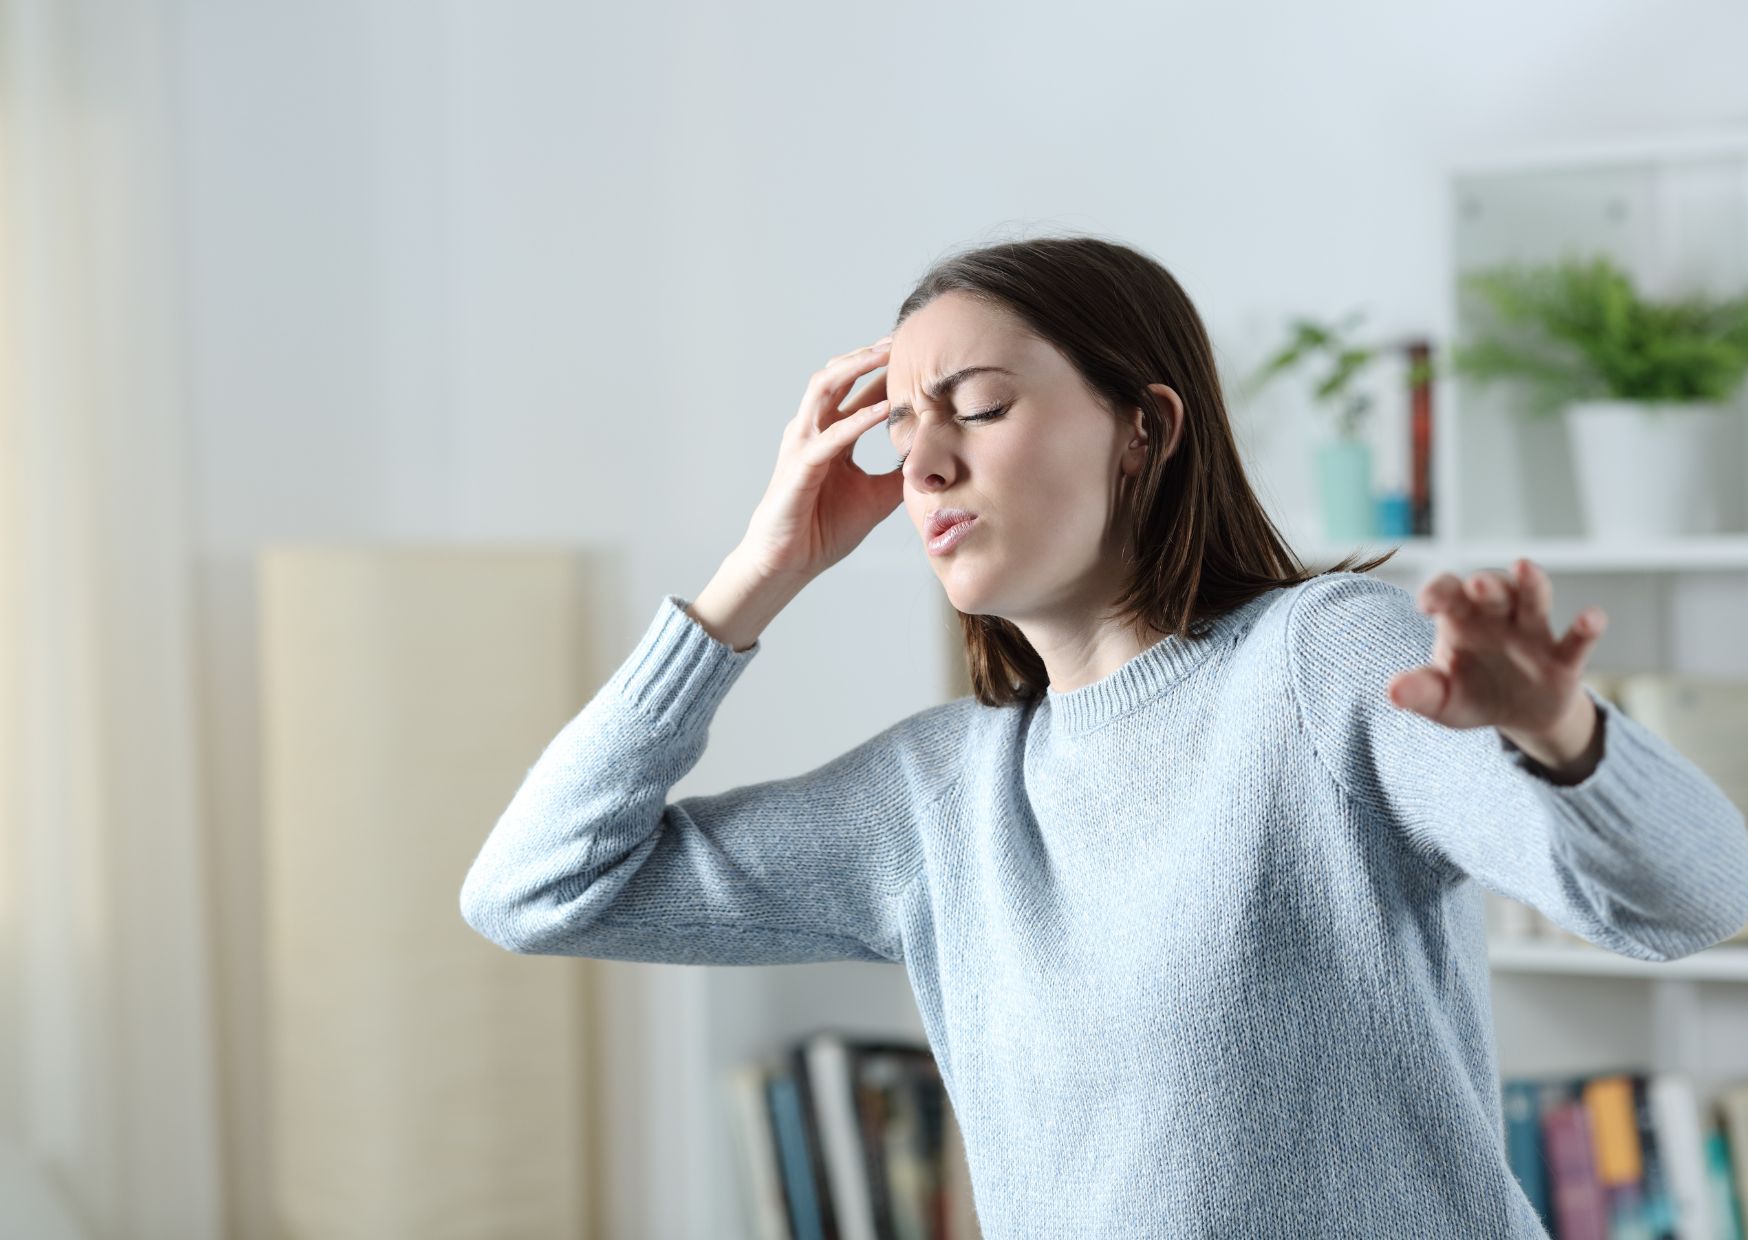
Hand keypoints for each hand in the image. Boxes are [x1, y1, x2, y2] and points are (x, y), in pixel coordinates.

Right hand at [734, 335, 902, 582]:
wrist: (789, 564)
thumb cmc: (823, 530)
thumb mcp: (876, 498)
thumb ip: (899, 474)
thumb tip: (935, 463)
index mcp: (831, 436)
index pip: (857, 391)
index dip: (884, 371)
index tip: (918, 354)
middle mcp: (813, 431)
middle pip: (837, 376)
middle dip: (868, 354)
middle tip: (902, 338)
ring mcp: (802, 444)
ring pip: (824, 389)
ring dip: (856, 368)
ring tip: (887, 354)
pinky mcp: (799, 467)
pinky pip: (830, 436)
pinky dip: (857, 420)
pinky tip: (883, 410)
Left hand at [1387, 559, 1607, 775]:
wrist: (1519, 717)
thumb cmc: (1473, 695)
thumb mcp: (1442, 700)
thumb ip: (1420, 692)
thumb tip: (1391, 692)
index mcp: (1461, 619)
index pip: (1447, 592)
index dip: (1437, 591)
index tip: (1426, 605)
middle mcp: (1497, 618)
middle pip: (1493, 589)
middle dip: (1486, 585)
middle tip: (1478, 586)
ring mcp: (1533, 635)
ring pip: (1534, 600)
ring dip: (1531, 584)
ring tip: (1525, 568)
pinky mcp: (1563, 660)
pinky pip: (1576, 641)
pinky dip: (1586, 628)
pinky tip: (1592, 618)